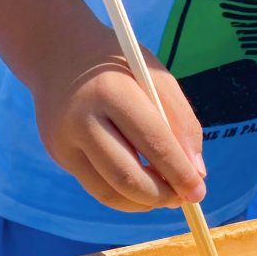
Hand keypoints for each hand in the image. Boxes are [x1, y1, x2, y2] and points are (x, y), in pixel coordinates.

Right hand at [32, 31, 205, 212]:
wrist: (57, 53)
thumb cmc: (118, 64)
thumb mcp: (154, 76)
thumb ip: (180, 120)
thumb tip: (196, 172)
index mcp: (111, 91)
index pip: (153, 142)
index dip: (179, 172)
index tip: (199, 191)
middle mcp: (82, 119)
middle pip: (127, 176)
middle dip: (162, 195)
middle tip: (182, 198)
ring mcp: (64, 141)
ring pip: (110, 192)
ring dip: (144, 202)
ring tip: (165, 195)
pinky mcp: (58, 155)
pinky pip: (97, 188)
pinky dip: (125, 196)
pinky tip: (142, 188)